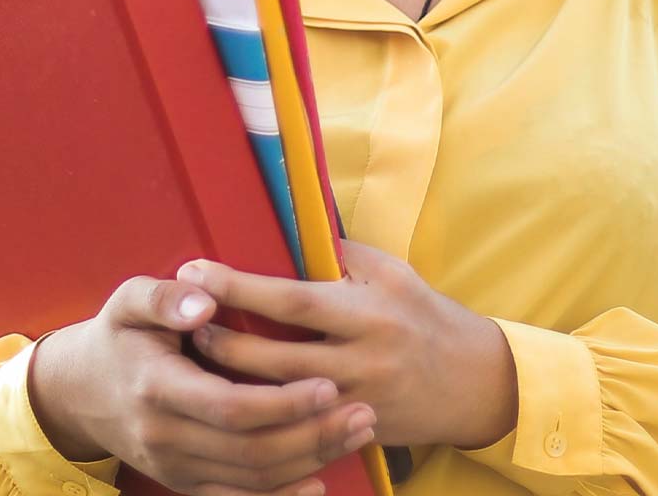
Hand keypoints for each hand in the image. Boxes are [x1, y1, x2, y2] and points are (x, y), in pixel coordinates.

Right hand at [28, 272, 381, 495]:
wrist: (78, 392)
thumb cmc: (118, 336)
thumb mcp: (128, 301)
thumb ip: (165, 297)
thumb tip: (205, 300)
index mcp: (156, 388)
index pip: (230, 407)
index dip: (283, 403)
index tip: (329, 385)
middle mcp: (164, 437)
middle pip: (251, 450)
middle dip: (313, 435)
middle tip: (364, 412)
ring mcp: (174, 467)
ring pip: (252, 479)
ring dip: (310, 460)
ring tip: (357, 433)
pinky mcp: (184, 484)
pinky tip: (318, 479)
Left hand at [182, 240, 519, 450]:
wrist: (475, 382)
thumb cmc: (426, 316)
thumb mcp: (392, 273)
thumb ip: (341, 255)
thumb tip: (285, 228)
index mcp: (370, 311)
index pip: (293, 300)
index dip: (240, 287)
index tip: (196, 270)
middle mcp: (363, 358)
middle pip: (276, 357)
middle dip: (223, 341)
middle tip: (182, 322)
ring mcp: (358, 402)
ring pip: (280, 399)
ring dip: (233, 380)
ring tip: (196, 356)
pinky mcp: (356, 430)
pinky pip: (298, 426)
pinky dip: (262, 413)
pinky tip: (231, 399)